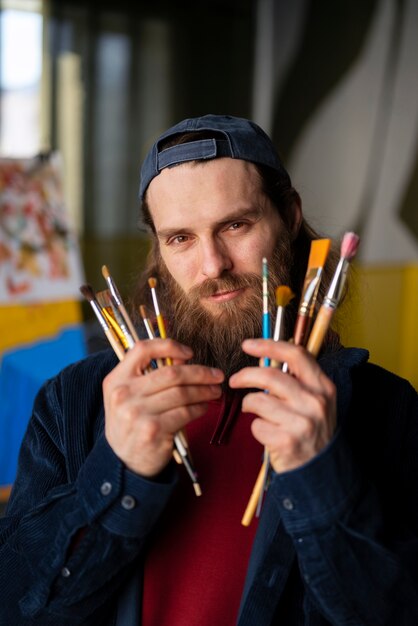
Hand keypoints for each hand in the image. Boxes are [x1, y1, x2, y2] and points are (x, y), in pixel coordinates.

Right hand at [103, 339, 223, 475]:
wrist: (122, 461)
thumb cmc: (132, 422)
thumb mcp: (129, 395)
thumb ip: (149, 375)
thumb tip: (183, 358)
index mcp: (117, 379)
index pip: (142, 349)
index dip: (169, 346)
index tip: (189, 353)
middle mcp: (124, 394)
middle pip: (171, 373)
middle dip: (200, 372)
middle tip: (217, 375)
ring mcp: (137, 413)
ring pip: (182, 393)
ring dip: (204, 391)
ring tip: (215, 391)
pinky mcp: (153, 430)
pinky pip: (184, 413)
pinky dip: (199, 408)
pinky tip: (204, 407)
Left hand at [229, 339, 336, 472]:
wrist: (319, 471)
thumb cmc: (309, 431)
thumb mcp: (312, 402)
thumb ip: (294, 381)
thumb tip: (263, 359)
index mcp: (323, 387)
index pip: (296, 354)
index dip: (269, 346)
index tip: (248, 345)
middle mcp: (315, 402)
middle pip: (270, 375)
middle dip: (245, 375)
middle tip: (234, 380)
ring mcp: (302, 422)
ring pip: (258, 400)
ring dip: (248, 405)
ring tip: (253, 411)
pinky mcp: (287, 441)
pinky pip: (256, 425)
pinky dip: (255, 428)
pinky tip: (267, 433)